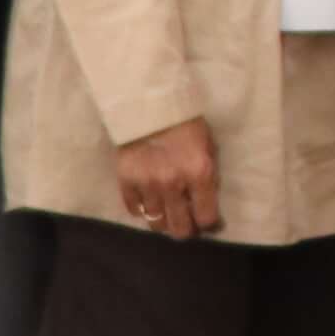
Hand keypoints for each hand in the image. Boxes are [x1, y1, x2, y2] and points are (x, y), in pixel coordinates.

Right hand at [108, 118, 222, 239]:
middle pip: (179, 228)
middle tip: (186, 224)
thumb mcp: (207, 148)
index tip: (207, 222)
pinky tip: (148, 202)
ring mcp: (147, 184)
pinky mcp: (126, 181)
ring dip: (163, 222)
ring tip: (167, 214)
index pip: (206, 216)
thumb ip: (207, 176)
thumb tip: (206, 204)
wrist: (149, 105)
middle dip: (185, 230)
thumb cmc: (186, 124)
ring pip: (156, 223)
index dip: (209, 224)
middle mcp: (173, 184)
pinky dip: (142, 210)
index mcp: (199, 174)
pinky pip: (134, 209)